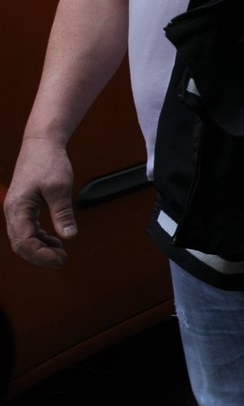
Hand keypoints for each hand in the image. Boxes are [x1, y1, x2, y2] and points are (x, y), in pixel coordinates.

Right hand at [5, 138, 77, 267]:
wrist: (42, 145)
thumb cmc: (49, 162)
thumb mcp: (60, 188)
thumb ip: (63, 213)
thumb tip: (70, 236)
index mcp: (18, 208)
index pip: (24, 242)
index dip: (40, 255)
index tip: (60, 260)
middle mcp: (13, 211)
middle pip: (20, 244)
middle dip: (40, 256)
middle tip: (62, 260)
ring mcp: (17, 210)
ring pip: (23, 239)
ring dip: (40, 248)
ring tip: (61, 252)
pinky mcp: (24, 207)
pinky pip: (28, 230)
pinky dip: (40, 238)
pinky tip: (55, 241)